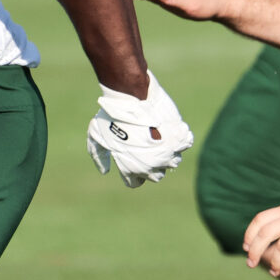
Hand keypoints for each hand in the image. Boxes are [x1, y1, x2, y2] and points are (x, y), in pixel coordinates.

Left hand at [86, 71, 193, 186]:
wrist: (130, 96)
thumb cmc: (110, 115)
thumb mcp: (95, 136)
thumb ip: (99, 156)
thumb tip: (104, 171)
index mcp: (130, 169)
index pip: (135, 183)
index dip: (133, 172)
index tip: (132, 159)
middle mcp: (150, 166)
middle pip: (156, 175)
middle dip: (152, 164)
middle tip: (147, 147)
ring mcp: (167, 154)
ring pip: (172, 161)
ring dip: (167, 151)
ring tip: (159, 136)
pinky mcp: (178, 139)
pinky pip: (184, 144)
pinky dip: (180, 138)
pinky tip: (171, 129)